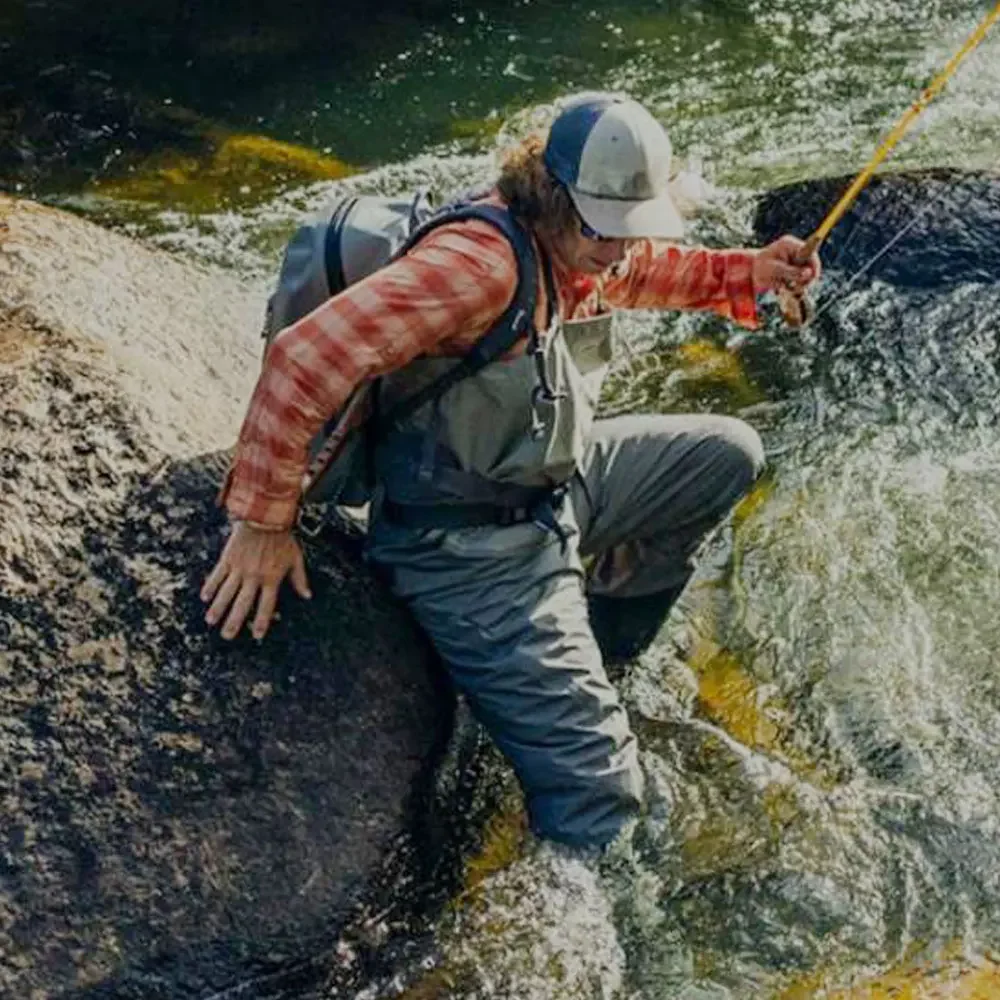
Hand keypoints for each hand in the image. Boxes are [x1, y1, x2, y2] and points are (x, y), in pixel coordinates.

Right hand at [201, 521, 310, 640]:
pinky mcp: (228, 558)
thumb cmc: (283, 537)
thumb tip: (308, 596)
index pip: (266, 605)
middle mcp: (254, 576)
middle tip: (227, 636)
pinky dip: (211, 586)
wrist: (266, 515)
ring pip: (227, 592)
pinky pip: (217, 575)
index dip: (262, 621)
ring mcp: (239, 568)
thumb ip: (300, 579)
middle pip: (243, 604)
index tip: (257, 635)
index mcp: (272, 578)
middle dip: (234, 621)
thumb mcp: (296, 558)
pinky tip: (204, 597)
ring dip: (218, 608)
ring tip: (211, 621)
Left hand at [752, 235, 821, 293]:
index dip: (814, 265)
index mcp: (789, 244)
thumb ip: (791, 272)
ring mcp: (796, 258)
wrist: (750, 271)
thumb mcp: (774, 270)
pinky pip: (802, 278)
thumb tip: (809, 273)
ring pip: (808, 273)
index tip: (813, 277)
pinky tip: (786, 287)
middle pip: (811, 264)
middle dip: (805, 278)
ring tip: (785, 287)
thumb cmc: (759, 267)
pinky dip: (796, 285)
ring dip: (800, 283)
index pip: (810, 251)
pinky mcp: (795, 266)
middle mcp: (795, 249)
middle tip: (794, 288)